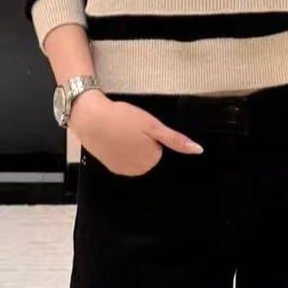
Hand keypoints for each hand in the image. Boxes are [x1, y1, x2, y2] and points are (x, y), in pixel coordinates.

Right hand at [71, 94, 202, 176]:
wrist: (90, 118)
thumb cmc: (122, 118)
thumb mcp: (152, 125)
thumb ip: (175, 140)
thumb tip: (198, 150)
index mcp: (152, 159)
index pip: (159, 148)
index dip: (150, 135)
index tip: (140, 127)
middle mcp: (139, 170)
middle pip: (149, 155)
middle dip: (142, 142)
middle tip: (130, 129)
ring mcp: (124, 170)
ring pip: (136, 158)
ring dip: (131, 146)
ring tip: (120, 133)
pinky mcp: (112, 167)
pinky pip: (124, 160)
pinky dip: (120, 151)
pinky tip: (112, 140)